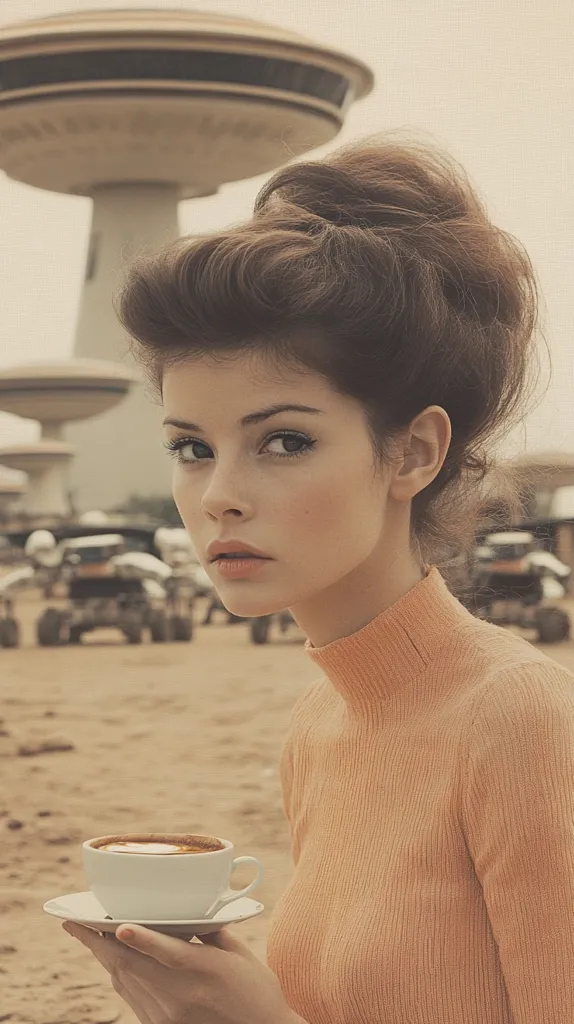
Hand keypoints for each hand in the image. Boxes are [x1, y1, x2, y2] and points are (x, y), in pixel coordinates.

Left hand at [62, 920, 301, 1023]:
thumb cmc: (256, 990)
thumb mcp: (239, 954)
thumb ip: (209, 930)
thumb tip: (183, 910)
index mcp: (205, 971)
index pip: (169, 954)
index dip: (143, 940)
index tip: (119, 927)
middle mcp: (181, 995)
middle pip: (130, 967)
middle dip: (96, 943)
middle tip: (73, 922)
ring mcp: (168, 1015)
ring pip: (124, 981)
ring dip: (102, 956)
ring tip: (85, 934)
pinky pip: (131, 995)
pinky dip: (118, 973)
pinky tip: (112, 959)